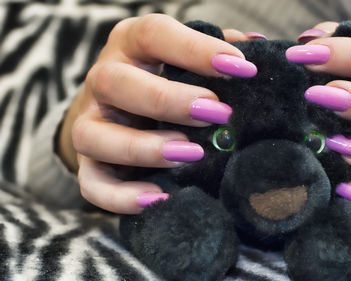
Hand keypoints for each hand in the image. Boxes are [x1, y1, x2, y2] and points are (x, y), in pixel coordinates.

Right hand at [57, 14, 257, 213]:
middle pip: (116, 82)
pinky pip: (91, 184)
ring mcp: (88, 122)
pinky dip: (121, 197)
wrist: (118, 109)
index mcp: (130, 44)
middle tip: (216, 113)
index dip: (196, 49)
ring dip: (143, 148)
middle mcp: (103, 79)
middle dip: (168, 100)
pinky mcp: (87, 163)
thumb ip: (217, 49)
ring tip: (188, 155)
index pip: (154, 34)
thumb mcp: (187, 57)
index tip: (241, 68)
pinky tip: (159, 198)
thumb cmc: (165, 78)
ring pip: (92, 136)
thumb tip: (257, 45)